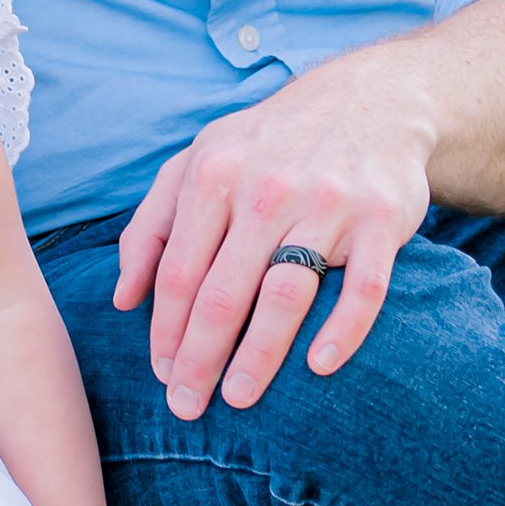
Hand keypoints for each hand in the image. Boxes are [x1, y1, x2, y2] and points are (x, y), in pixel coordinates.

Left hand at [114, 60, 433, 418]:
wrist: (370, 99)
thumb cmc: (269, 142)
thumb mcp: (199, 160)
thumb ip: (152, 225)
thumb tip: (122, 299)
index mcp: (216, 174)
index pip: (180, 270)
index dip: (166, 330)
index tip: (160, 375)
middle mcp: (268, 188)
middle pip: (224, 291)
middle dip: (199, 357)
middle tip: (186, 407)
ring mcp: (328, 203)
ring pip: (286, 295)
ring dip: (259, 355)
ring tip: (238, 398)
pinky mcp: (382, 219)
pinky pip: (364, 288)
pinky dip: (343, 331)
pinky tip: (320, 367)